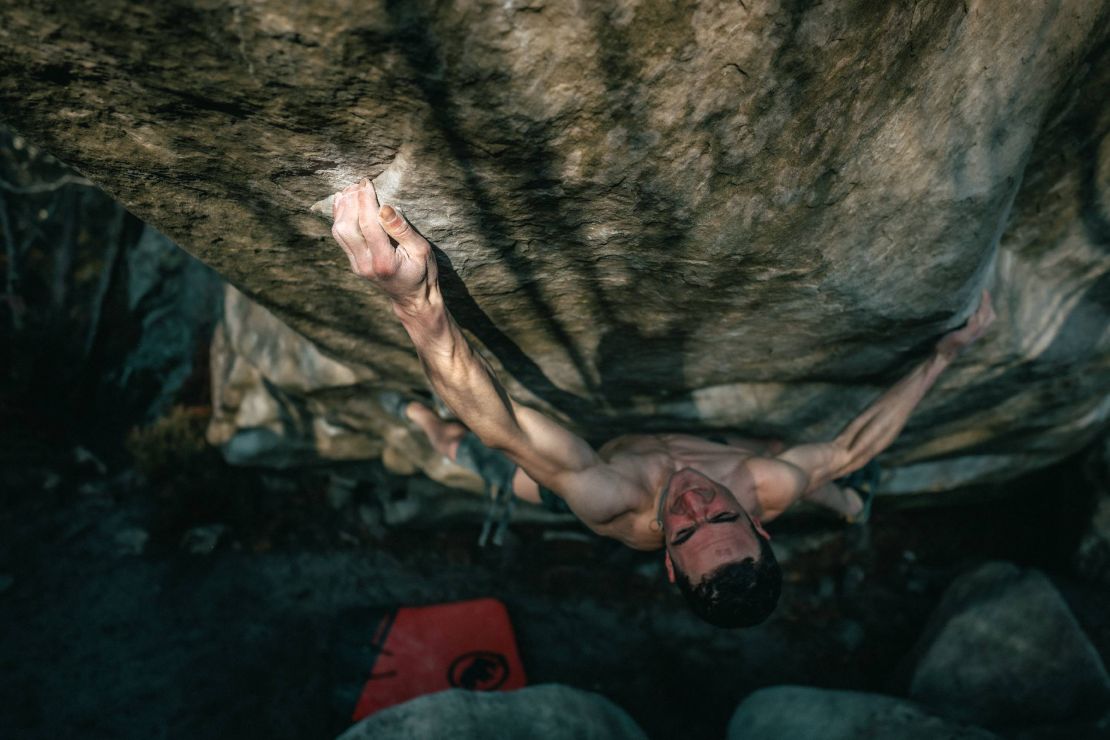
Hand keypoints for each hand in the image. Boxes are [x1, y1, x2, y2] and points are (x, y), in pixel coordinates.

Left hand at [330, 179, 436, 308]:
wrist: (412, 298)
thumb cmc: (422, 272)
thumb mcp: (421, 250)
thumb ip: (402, 229)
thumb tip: (384, 207)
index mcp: (384, 262)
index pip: (368, 225)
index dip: (365, 200)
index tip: (367, 182)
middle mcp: (366, 265)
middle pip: (347, 228)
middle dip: (351, 202)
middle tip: (359, 184)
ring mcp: (357, 265)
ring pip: (339, 232)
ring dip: (343, 208)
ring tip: (351, 190)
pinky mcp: (354, 263)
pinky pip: (340, 237)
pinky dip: (340, 216)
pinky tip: (343, 201)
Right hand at [936, 289, 995, 359]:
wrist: (942, 355)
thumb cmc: (949, 345)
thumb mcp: (960, 337)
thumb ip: (972, 327)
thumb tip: (977, 315)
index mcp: (978, 330)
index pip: (986, 312)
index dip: (986, 301)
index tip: (982, 290)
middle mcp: (978, 331)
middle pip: (990, 315)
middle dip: (988, 304)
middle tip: (981, 294)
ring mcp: (973, 332)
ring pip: (985, 318)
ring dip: (984, 308)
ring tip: (977, 299)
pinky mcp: (967, 333)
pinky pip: (978, 320)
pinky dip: (978, 312)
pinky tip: (969, 310)